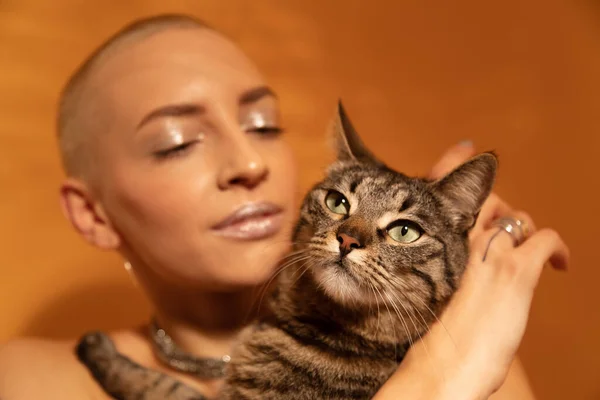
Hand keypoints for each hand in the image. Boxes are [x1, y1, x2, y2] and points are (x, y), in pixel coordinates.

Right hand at [397, 142, 569, 397]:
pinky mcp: (514, 271)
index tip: (464, 149)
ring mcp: (489, 253)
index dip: (452, 161)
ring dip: (524, 227)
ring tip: (527, 248)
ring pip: (515, 214)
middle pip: (484, 196)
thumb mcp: (431, 294)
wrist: (445, 365)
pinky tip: (560, 265)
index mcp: (432, 243)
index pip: (440, 188)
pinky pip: (545, 238)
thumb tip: (459, 263)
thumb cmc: (438, 338)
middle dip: (494, 196)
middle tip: (503, 212)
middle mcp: (459, 241)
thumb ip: (443, 266)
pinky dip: (557, 248)